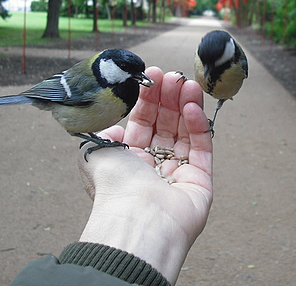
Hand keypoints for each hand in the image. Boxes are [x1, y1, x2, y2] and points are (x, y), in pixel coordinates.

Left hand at [77, 67, 212, 284]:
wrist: (138, 220)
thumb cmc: (114, 188)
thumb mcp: (94, 153)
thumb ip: (102, 134)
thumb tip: (115, 128)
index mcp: (130, 162)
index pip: (142, 124)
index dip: (147, 100)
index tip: (152, 76)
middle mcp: (154, 167)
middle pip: (166, 125)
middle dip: (169, 99)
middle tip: (173, 76)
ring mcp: (179, 174)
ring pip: (186, 133)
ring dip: (186, 106)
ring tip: (187, 83)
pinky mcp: (201, 181)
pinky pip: (202, 147)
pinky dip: (199, 125)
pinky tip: (192, 105)